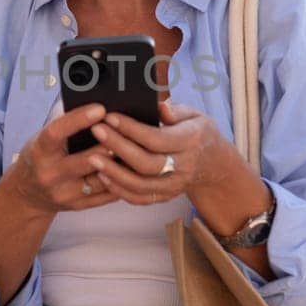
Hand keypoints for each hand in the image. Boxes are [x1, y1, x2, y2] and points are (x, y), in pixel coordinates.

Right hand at [8, 101, 123, 216]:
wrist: (28, 193)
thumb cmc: (41, 156)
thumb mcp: (42, 138)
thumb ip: (63, 121)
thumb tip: (90, 101)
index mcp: (39, 152)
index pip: (56, 134)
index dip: (78, 120)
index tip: (100, 108)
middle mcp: (50, 175)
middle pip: (85, 161)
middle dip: (109, 145)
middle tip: (129, 131)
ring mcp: (65, 193)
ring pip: (100, 180)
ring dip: (120, 165)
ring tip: (137, 150)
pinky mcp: (78, 206)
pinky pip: (106, 195)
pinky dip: (121, 182)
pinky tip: (133, 170)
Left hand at [83, 94, 231, 206]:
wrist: (213, 164)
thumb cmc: (197, 133)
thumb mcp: (194, 115)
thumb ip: (176, 110)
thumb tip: (159, 107)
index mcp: (190, 141)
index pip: (157, 138)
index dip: (131, 129)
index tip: (109, 117)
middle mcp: (183, 166)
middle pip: (146, 163)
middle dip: (118, 147)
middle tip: (96, 132)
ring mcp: (174, 185)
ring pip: (141, 185)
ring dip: (114, 173)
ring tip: (92, 158)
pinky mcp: (165, 196)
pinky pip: (140, 198)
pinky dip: (119, 190)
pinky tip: (103, 176)